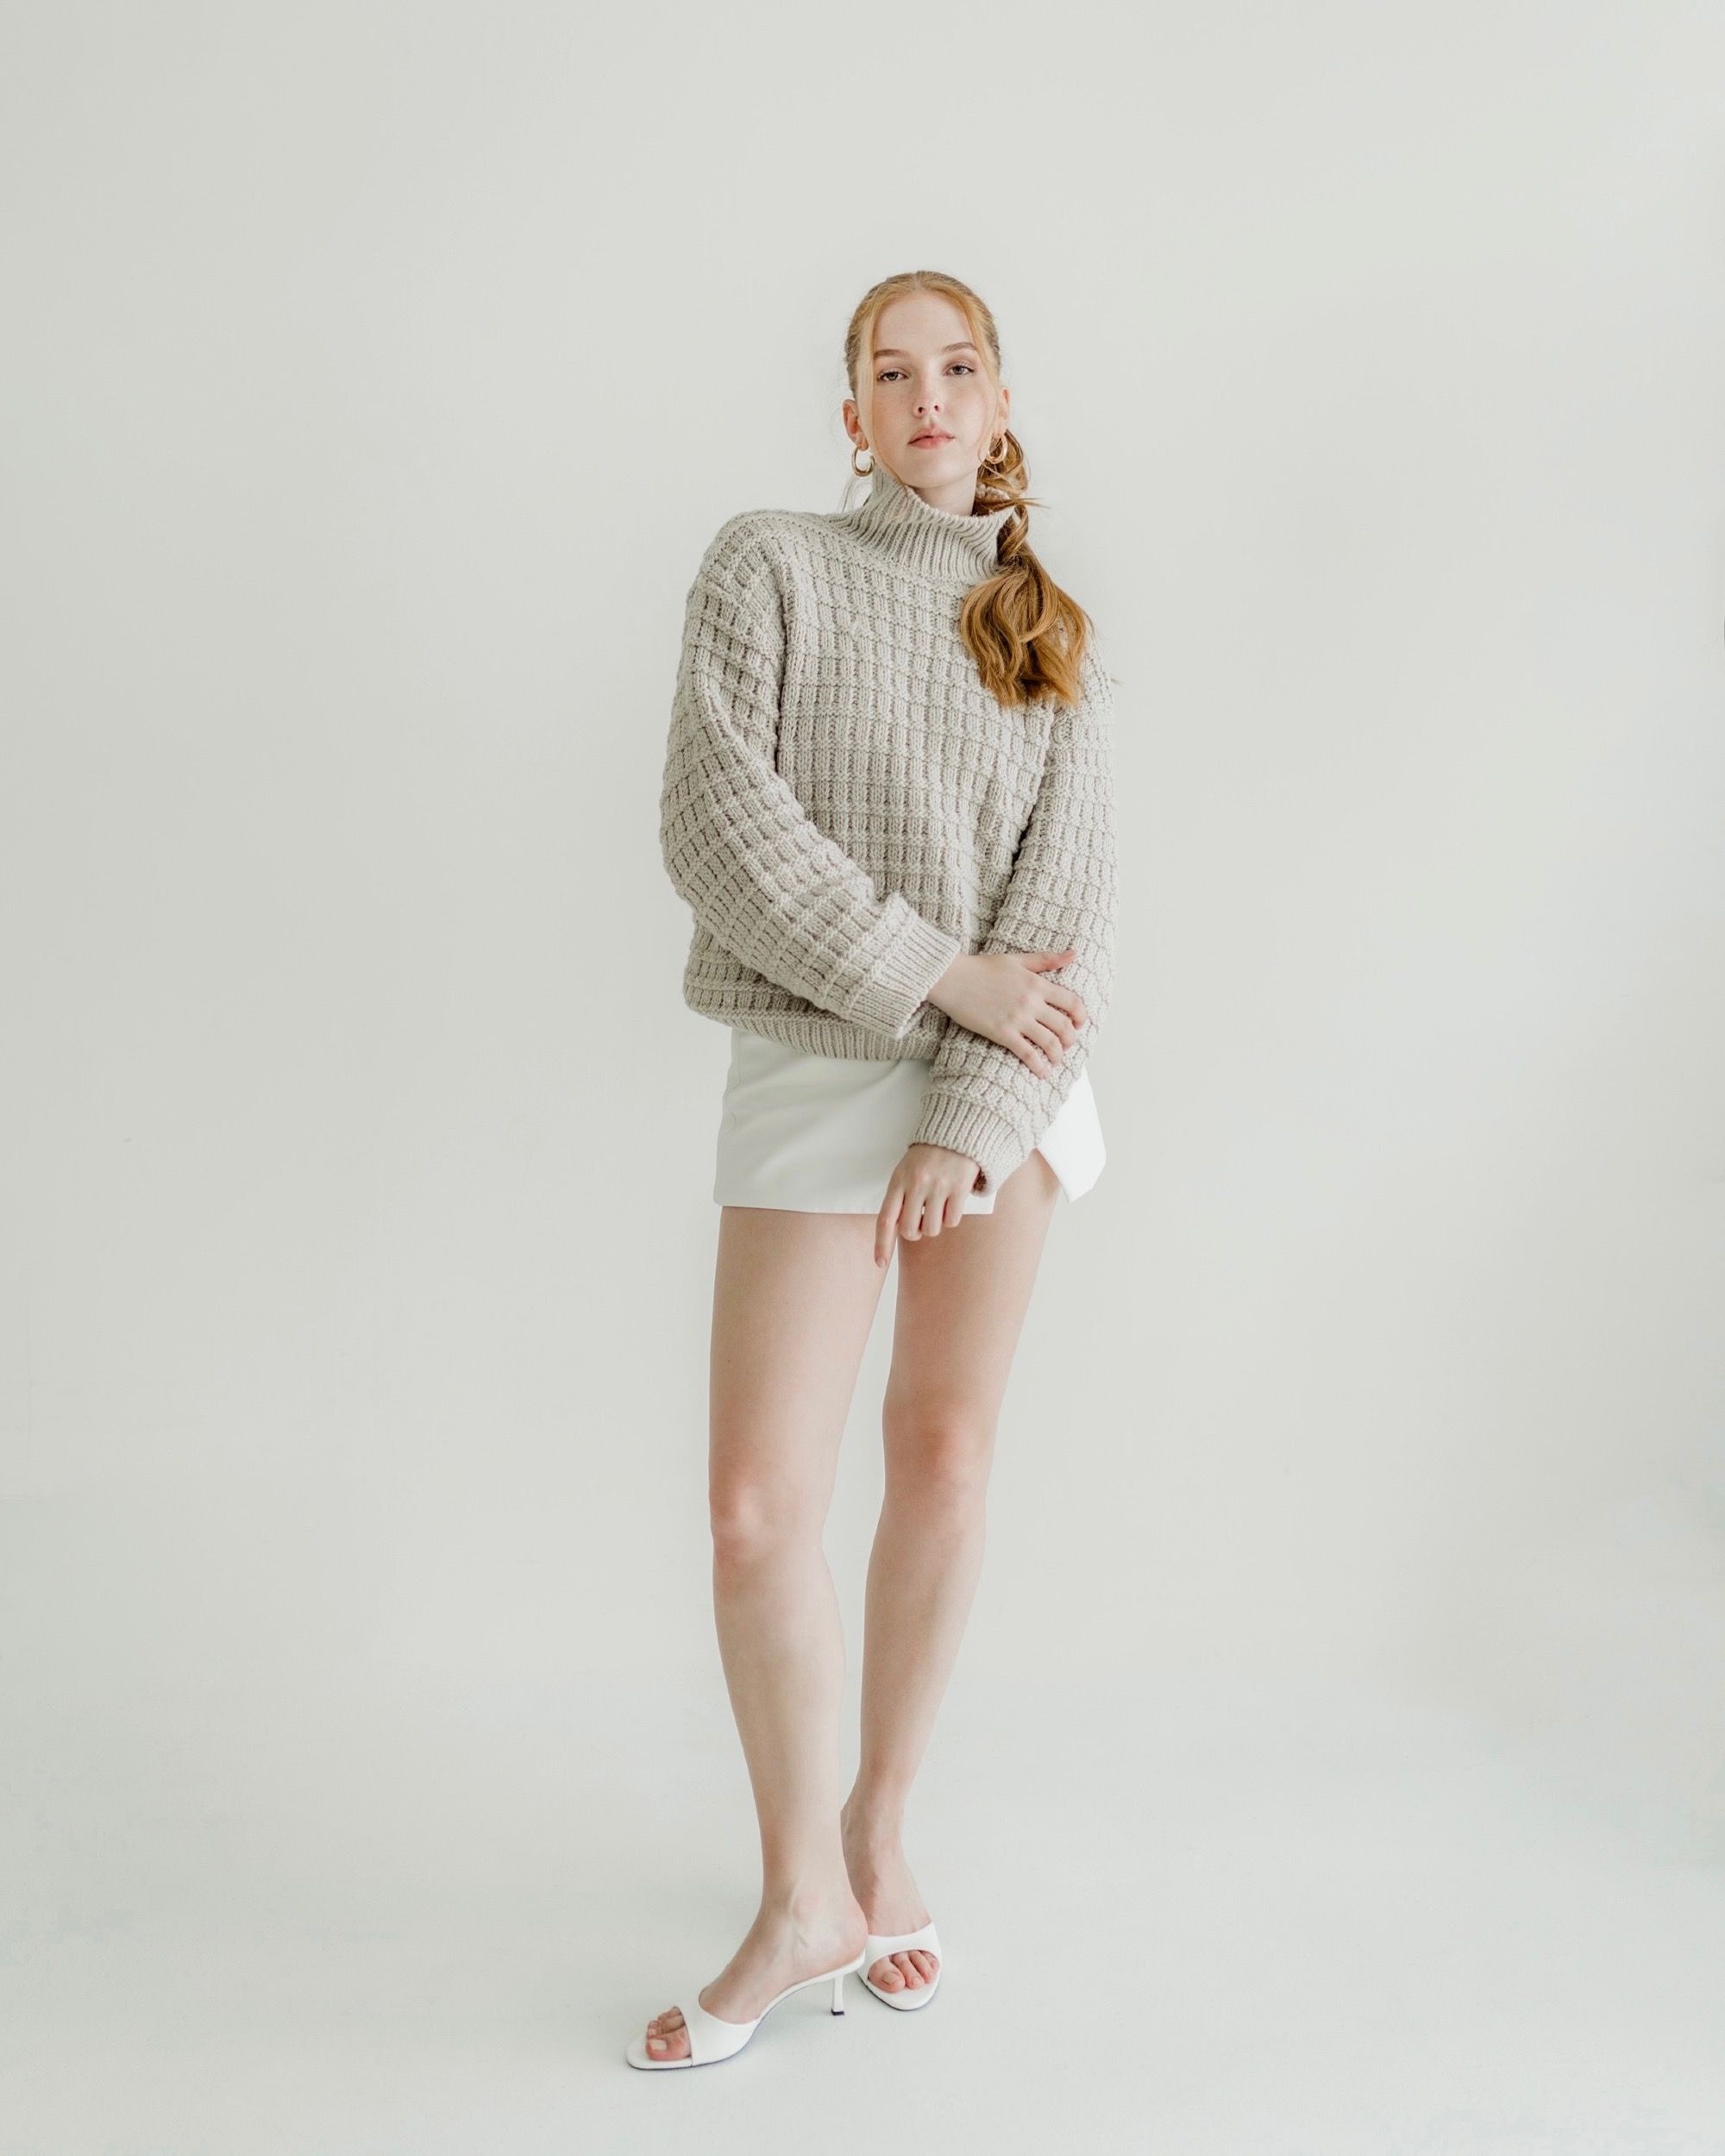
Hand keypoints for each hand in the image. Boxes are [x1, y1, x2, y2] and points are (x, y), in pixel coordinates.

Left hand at [874, 1144, 980, 1264]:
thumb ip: (900, 1198)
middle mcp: (916, 1184)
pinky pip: (952, 1221)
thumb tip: (899, 1230)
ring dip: (935, 1224)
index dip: (881, 1244)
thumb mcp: (905, 1171)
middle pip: (910, 1231)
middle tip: (921, 1218)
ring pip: (932, 1229)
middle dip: (915, 1232)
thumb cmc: (927, 1156)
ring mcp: (938, 1186)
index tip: (879, 1263)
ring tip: (938, 1205)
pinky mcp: (959, 1187)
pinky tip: (952, 1200)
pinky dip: (951, 1217)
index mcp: (898, 1181)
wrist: (956, 1132)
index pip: (885, 1219)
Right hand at [928, 950, 1086, 1076]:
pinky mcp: (1002, 1033)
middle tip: (1067, 1045)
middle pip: (1064, 1026)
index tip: (1079, 1024)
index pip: (1072, 1002)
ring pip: (1050, 1043)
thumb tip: (1074, 953)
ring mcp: (1017, 1019)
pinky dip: (1039, 1066)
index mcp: (1037, 983)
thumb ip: (1046, 960)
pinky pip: (1027, 1054)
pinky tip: (1042, 1072)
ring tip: (1056, 1060)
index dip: (1081, 1016)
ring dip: (1058, 1055)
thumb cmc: (981, 967)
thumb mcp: (1017, 959)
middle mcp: (1031, 1002)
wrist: (952, 978)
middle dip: (1071, 1040)